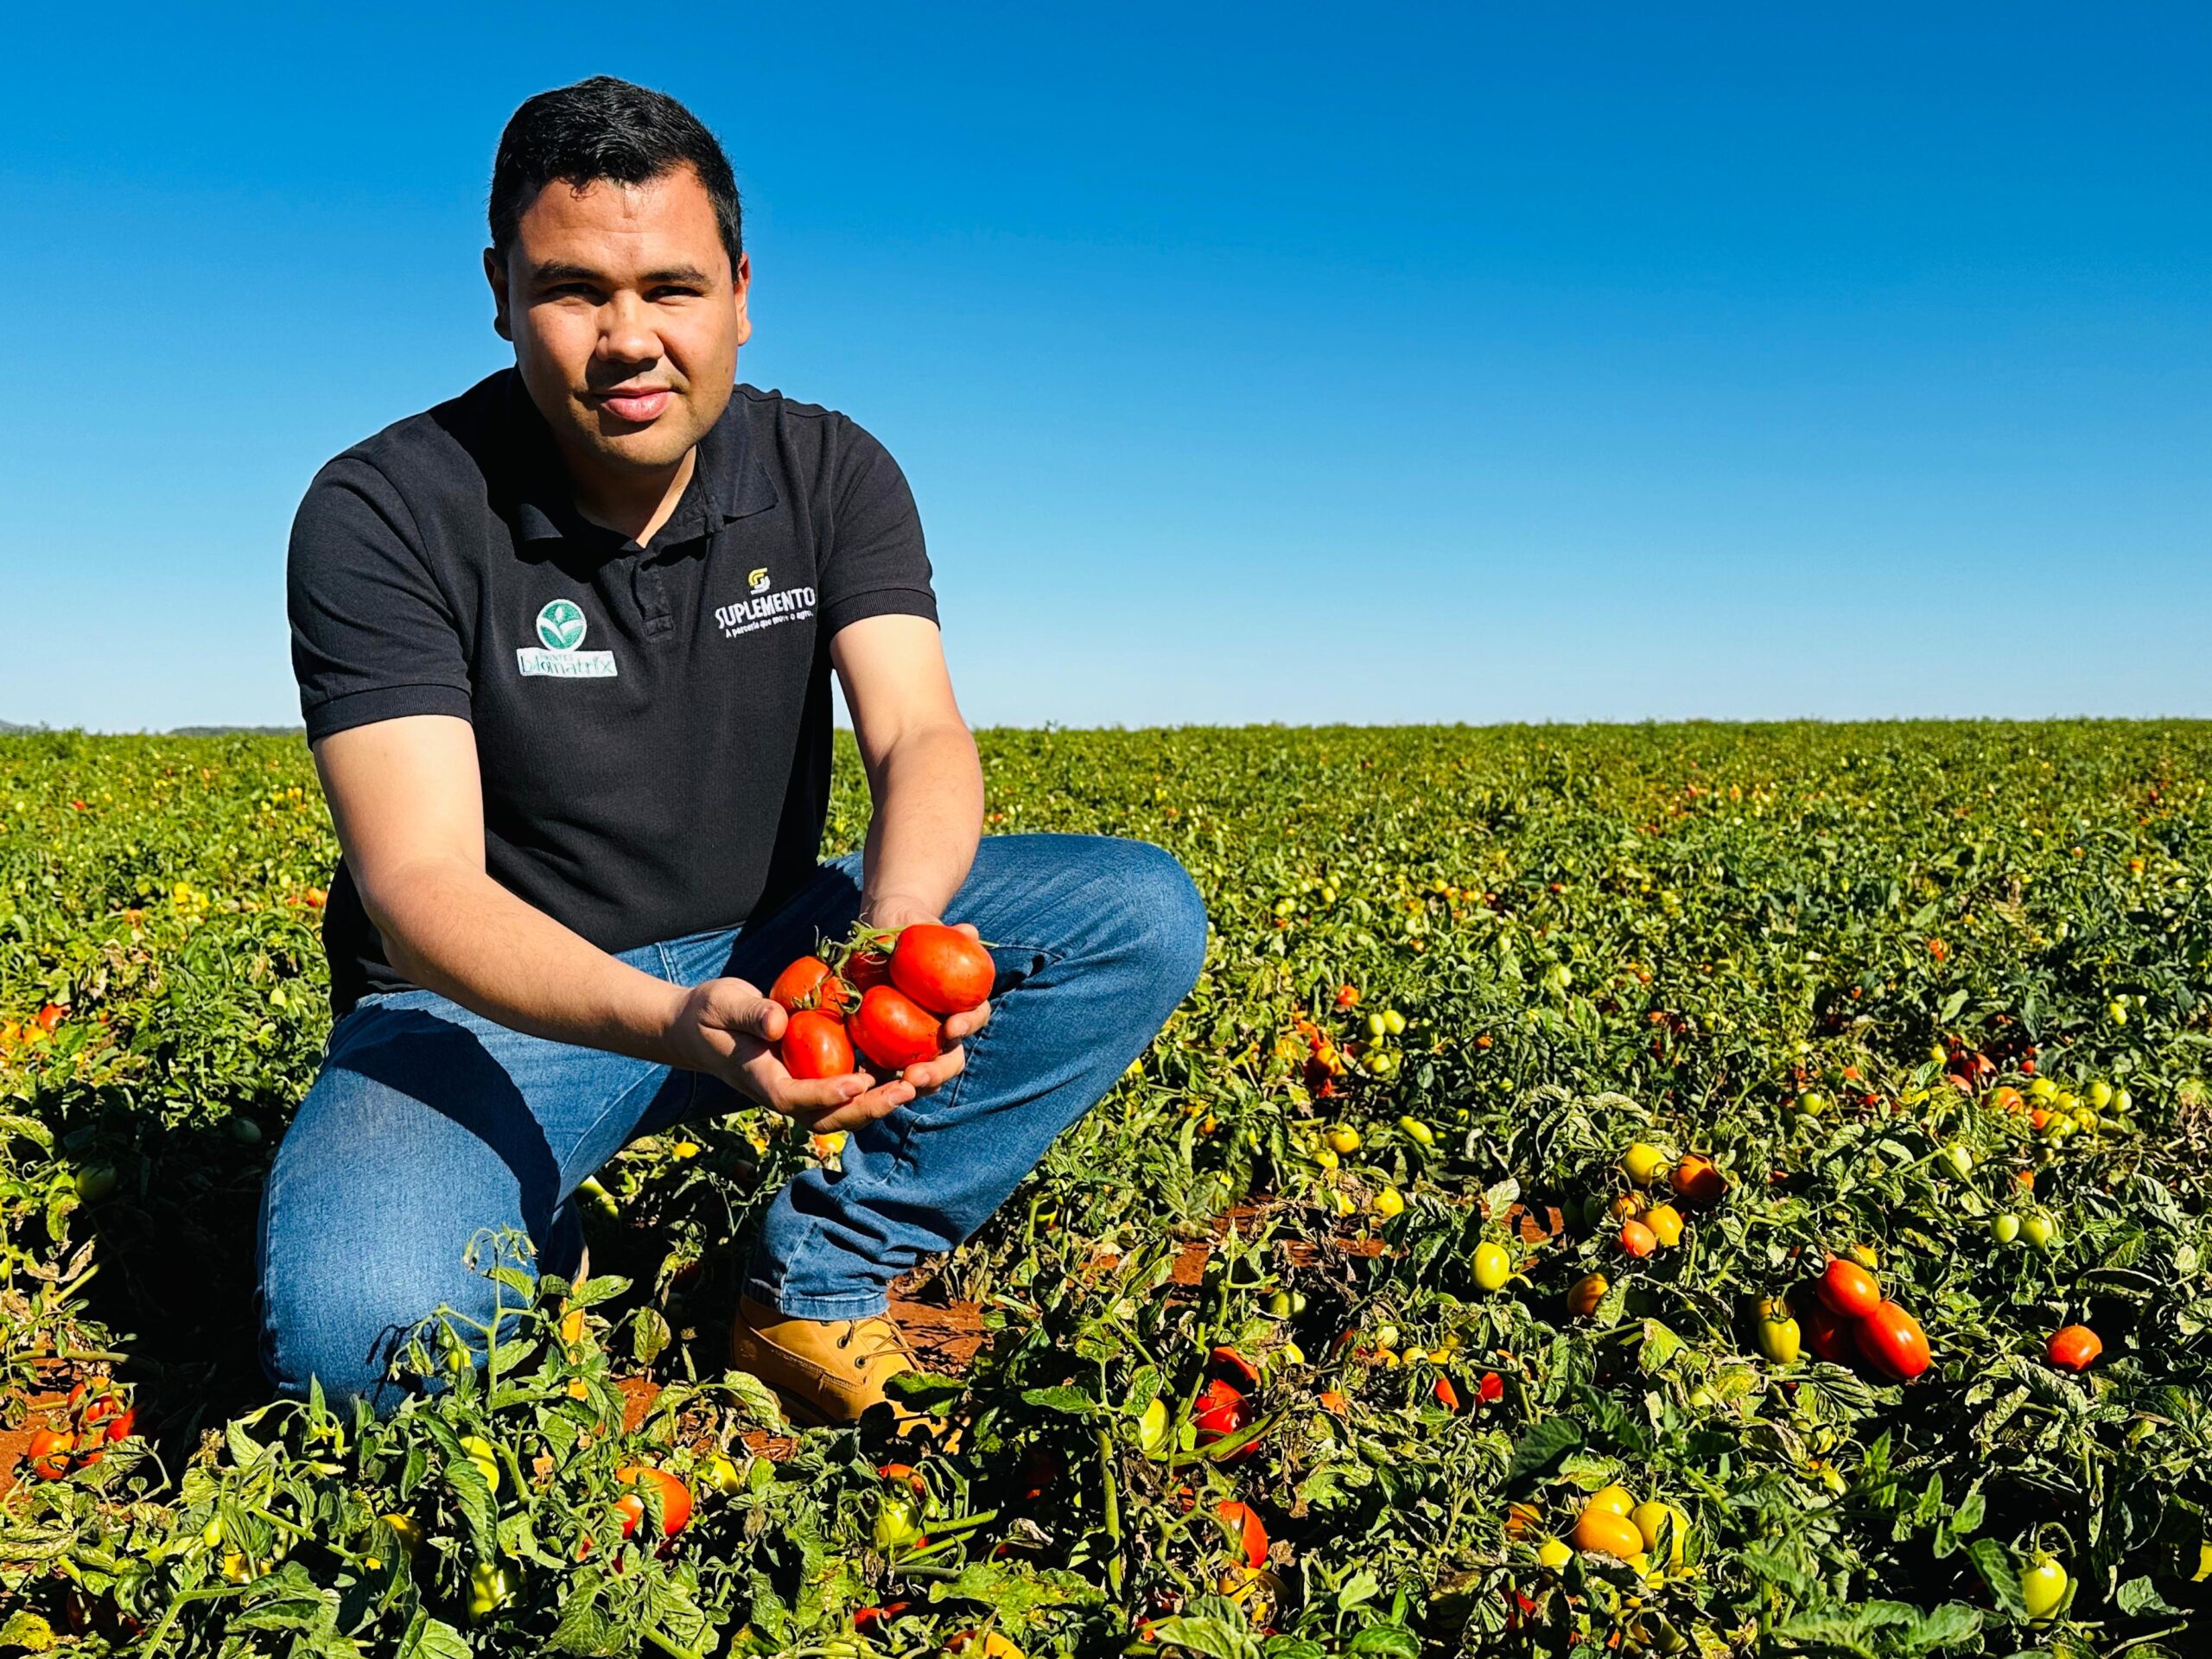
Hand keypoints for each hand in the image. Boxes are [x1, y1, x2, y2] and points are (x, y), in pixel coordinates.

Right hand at [665, 976, 914, 1133]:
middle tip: (906, 1089)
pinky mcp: (812, 1078)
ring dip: (879, 1102)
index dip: (826, 1094)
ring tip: (916, 1084)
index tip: (857, 1083)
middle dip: (868, 1108)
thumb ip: (749, 1013)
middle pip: (828, 1116)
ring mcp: (800, 1089)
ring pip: (843, 1110)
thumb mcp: (723, 1004)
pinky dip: (876, 1087)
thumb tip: (778, 1023)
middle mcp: (785, 1092)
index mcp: (761, 1079)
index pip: (794, 1097)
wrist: (701, 1029)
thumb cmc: (710, 1013)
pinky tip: (907, 1069)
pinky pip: (846, 1091)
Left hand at [857, 901, 993, 1094]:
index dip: (969, 1024)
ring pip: (927, 1076)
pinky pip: (890, 1076)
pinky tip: (864, 1088)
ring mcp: (918, 1044)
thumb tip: (969, 932)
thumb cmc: (901, 926)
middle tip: (917, 1075)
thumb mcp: (914, 921)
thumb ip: (937, 928)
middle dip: (939, 1070)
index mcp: (960, 998)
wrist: (873, 938)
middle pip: (953, 1058)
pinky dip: (883, 1085)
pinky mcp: (889, 1053)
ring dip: (916, 1086)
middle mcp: (943, 1027)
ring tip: (897, 1088)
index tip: (953, 1026)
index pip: (975, 1015)